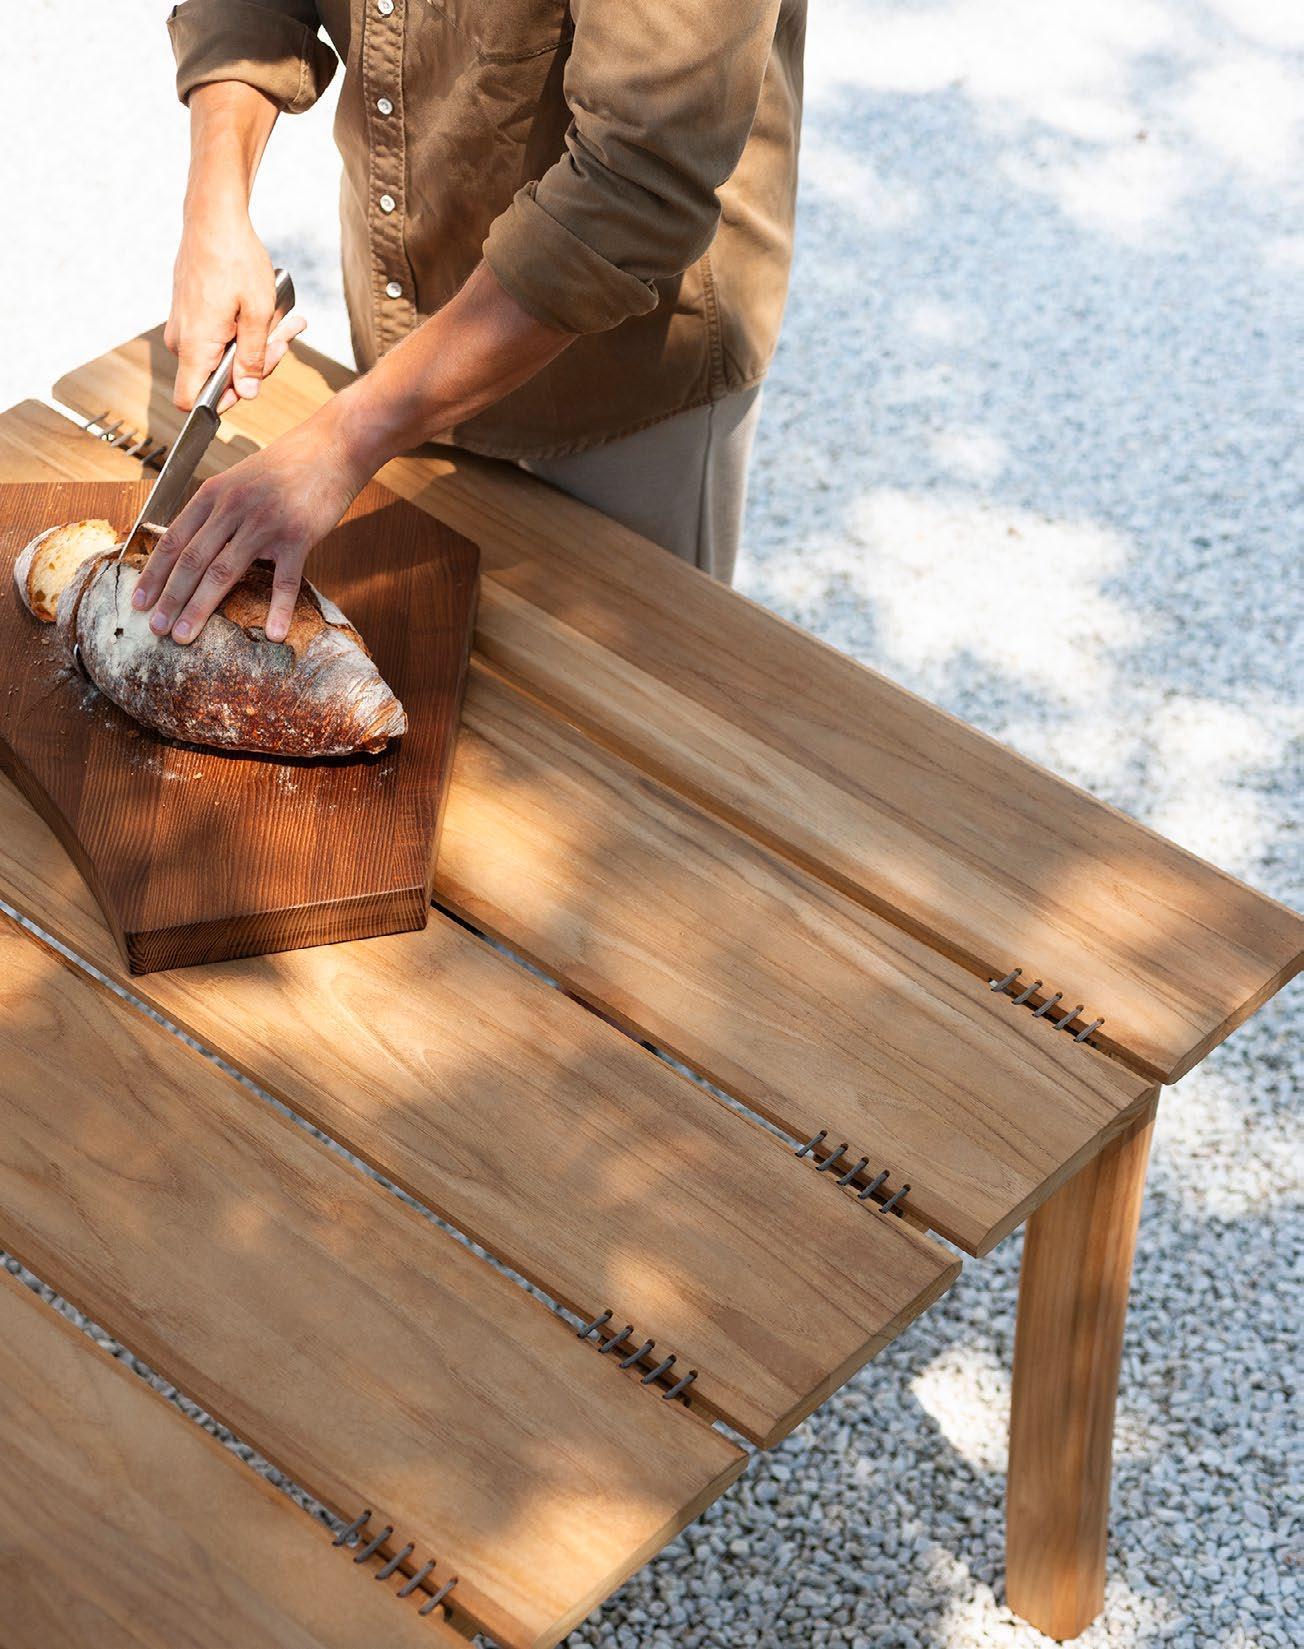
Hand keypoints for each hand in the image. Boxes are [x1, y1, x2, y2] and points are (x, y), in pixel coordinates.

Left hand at [131, 408, 371, 643]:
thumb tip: (192, 544)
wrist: (331, 448)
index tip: (139, 601)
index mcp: (213, 494)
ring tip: (184, 636)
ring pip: (223, 572)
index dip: (154, 573)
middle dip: (169, 599)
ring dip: (200, 609)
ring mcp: (265, 523)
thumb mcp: (238, 479)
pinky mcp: (298, 537)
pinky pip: (285, 581)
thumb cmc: (285, 466)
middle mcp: (233, 507)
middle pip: (192, 561)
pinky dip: (280, 610)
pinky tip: (276, 633)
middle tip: (154, 628)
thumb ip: (215, 510)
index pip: (173, 539)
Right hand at [166, 210, 302, 411]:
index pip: (192, 401)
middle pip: (219, 378)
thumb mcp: (257, 314)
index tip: (252, 384)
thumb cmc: (235, 259)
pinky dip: (246, 328)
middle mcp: (182, 340)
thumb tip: (247, 393)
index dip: (223, 403)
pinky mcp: (192, 314)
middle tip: (285, 337)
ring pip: (225, 354)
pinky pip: (221, 335)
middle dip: (258, 364)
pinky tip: (272, 313)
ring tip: (288, 321)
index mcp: (194, 346)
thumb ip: (253, 358)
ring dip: (260, 343)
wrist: (214, 217)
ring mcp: (185, 326)